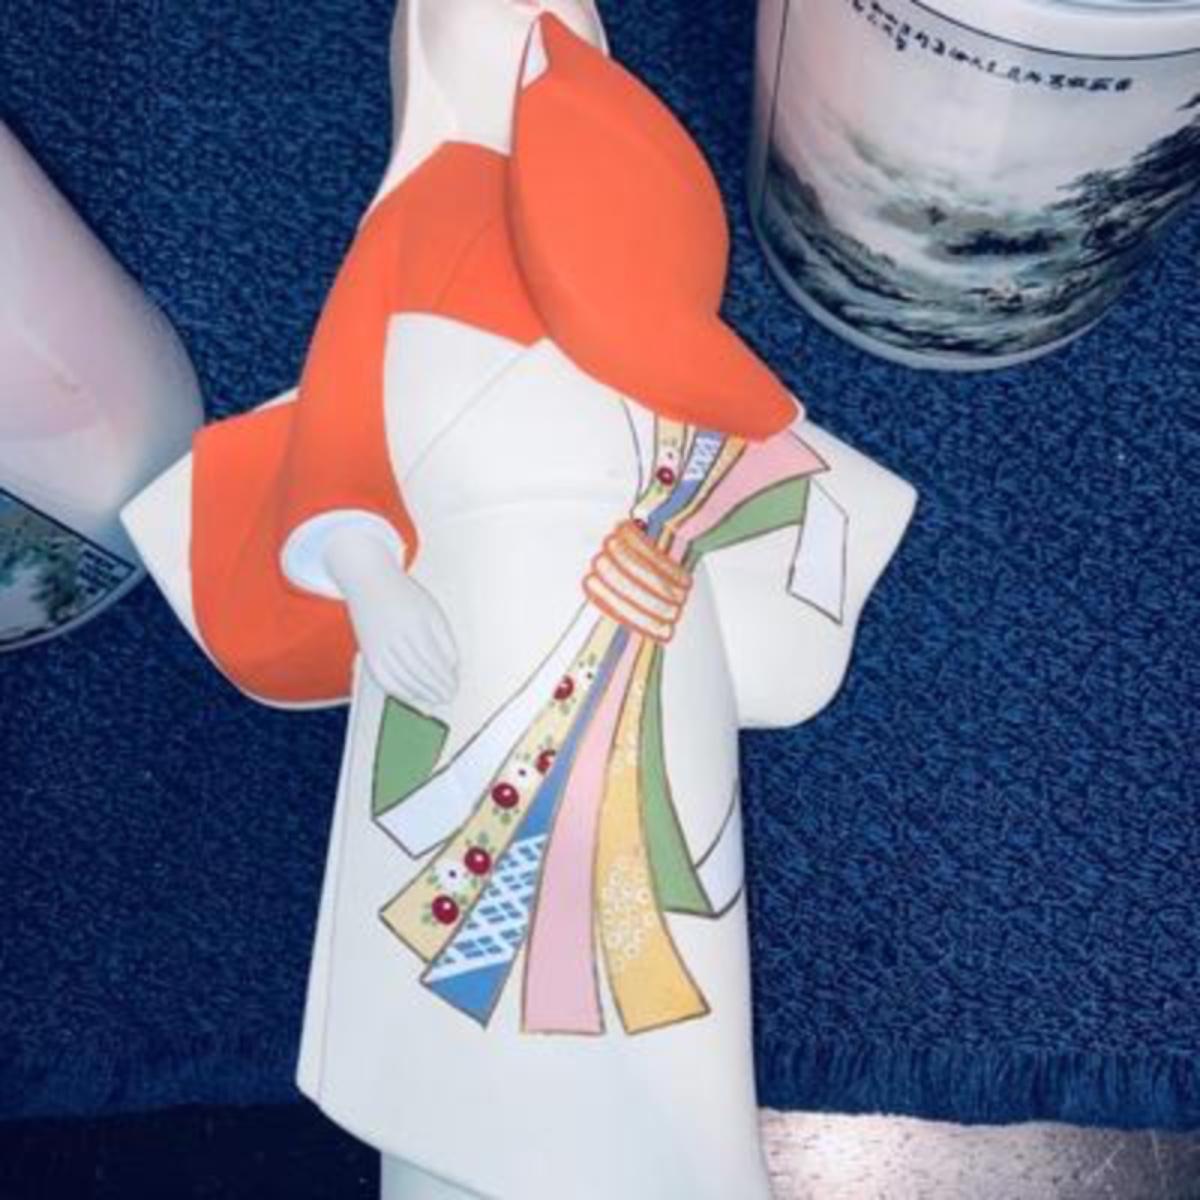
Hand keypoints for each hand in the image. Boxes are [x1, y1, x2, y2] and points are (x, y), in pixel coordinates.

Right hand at [321, 526, 458, 708]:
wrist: (369, 585)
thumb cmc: (405, 598)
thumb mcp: (432, 611)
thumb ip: (444, 639)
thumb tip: (452, 668)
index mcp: (414, 622)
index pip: (432, 658)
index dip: (444, 677)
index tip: (455, 686)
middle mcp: (394, 635)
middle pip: (418, 670)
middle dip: (435, 688)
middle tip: (448, 697)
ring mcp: (378, 645)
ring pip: (401, 677)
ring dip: (420, 693)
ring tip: (435, 699)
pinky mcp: (368, 653)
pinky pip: (383, 679)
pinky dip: (399, 691)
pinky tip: (414, 695)